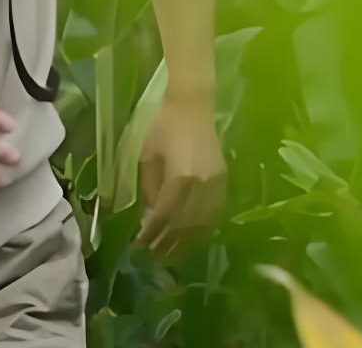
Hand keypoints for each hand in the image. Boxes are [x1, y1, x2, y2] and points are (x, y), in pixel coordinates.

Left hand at [136, 95, 225, 257]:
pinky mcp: (223, 180)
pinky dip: (203, 229)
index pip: (164, 216)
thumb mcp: (147, 157)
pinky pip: (214, 213)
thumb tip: (148, 218)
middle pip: (184, 225)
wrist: (192, 105)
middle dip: (168, 243)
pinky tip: (192, 237)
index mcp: (180, 178)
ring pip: (202, 223)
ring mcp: (215, 184)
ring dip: (186, 241)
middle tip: (153, 256)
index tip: (139, 246)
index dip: (151, 234)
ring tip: (171, 253)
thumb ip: (148, 188)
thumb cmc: (162, 126)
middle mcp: (201, 185)